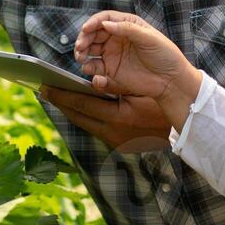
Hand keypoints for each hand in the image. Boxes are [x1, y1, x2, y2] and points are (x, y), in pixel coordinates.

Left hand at [37, 86, 173, 152]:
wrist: (182, 123)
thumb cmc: (161, 100)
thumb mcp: (138, 90)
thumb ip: (113, 85)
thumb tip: (89, 81)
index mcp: (118, 117)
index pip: (81, 104)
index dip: (60, 95)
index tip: (44, 87)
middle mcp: (113, 133)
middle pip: (78, 117)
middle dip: (60, 103)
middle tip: (43, 91)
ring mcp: (116, 141)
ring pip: (84, 123)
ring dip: (70, 110)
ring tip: (56, 97)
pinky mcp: (119, 144)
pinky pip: (94, 127)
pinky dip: (84, 116)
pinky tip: (77, 106)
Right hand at [73, 11, 197, 107]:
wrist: (171, 81)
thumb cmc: (165, 55)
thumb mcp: (149, 38)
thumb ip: (128, 29)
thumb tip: (106, 24)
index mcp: (127, 25)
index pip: (105, 19)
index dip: (93, 22)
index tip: (86, 29)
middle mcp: (117, 37)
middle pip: (93, 33)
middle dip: (84, 38)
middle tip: (80, 46)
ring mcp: (112, 54)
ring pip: (90, 49)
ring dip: (82, 51)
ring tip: (80, 56)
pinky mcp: (111, 71)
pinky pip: (94, 67)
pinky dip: (88, 67)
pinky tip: (88, 68)